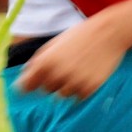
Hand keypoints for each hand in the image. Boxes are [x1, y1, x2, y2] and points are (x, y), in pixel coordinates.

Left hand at [14, 8, 131, 98]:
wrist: (109, 33)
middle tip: (66, 66)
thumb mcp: (53, 45)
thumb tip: (22, 82)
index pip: (26, 86)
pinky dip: (80, 89)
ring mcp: (74, 83)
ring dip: (66, 86)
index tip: (33, 82)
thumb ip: (36, 62)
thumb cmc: (79, 37)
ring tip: (78, 69)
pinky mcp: (89, 89)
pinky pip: (77, 98)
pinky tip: (87, 74)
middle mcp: (57, 74)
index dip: (29, 84)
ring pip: (61, 96)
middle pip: (45, 90)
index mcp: (45, 62)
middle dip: (52, 81)